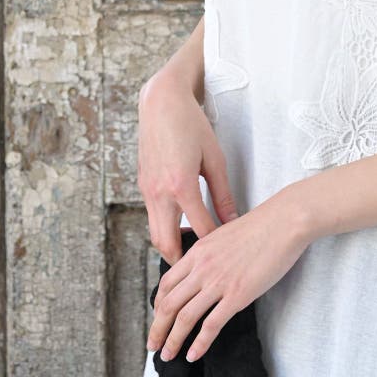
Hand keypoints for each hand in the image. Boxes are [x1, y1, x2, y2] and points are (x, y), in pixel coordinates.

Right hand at [137, 60, 238, 263]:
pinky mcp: (143, 185)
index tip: (228, 259)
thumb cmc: (191, 125)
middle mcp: (159, 193)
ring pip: (155, 233)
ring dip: (170, 246)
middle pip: (166, 244)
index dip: (214, 247)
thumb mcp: (214, 158)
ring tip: (191, 254)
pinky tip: (180, 227)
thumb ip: (223, 193)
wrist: (161, 103)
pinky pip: (152, 216)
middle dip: (182, 262)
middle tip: (200, 273)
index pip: (199, 231)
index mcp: (181, 186)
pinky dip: (164, 228)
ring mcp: (147, 190)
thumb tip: (233, 220)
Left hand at [146, 188, 310, 361]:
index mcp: (198, 251)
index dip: (158, 304)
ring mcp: (219, 282)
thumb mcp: (224, 234)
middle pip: (169, 303)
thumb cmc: (261, 226)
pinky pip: (211, 325)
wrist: (284, 222)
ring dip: (173, 340)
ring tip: (167, 355)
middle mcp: (202, 267)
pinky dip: (199, 344)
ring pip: (185, 317)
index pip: (167, 283)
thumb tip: (206, 269)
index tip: (157, 318)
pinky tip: (193, 355)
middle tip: (152, 345)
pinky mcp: (238, 295)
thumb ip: (211, 253)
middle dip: (157, 328)